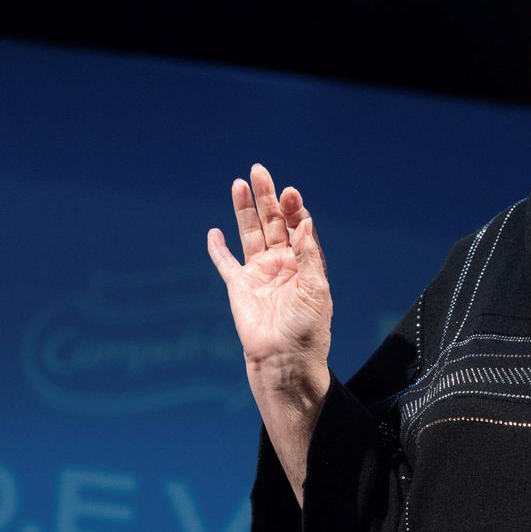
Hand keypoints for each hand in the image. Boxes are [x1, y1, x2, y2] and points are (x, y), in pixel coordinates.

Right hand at [207, 164, 331, 394]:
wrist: (283, 361)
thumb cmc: (306, 330)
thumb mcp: (315, 290)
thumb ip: (309, 255)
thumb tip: (305, 222)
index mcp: (305, 263)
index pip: (298, 226)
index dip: (294, 208)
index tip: (290, 192)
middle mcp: (282, 263)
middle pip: (273, 222)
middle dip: (267, 197)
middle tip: (260, 171)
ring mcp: (259, 273)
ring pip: (250, 233)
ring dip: (244, 210)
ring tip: (240, 184)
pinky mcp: (239, 287)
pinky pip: (226, 263)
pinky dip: (218, 248)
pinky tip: (215, 231)